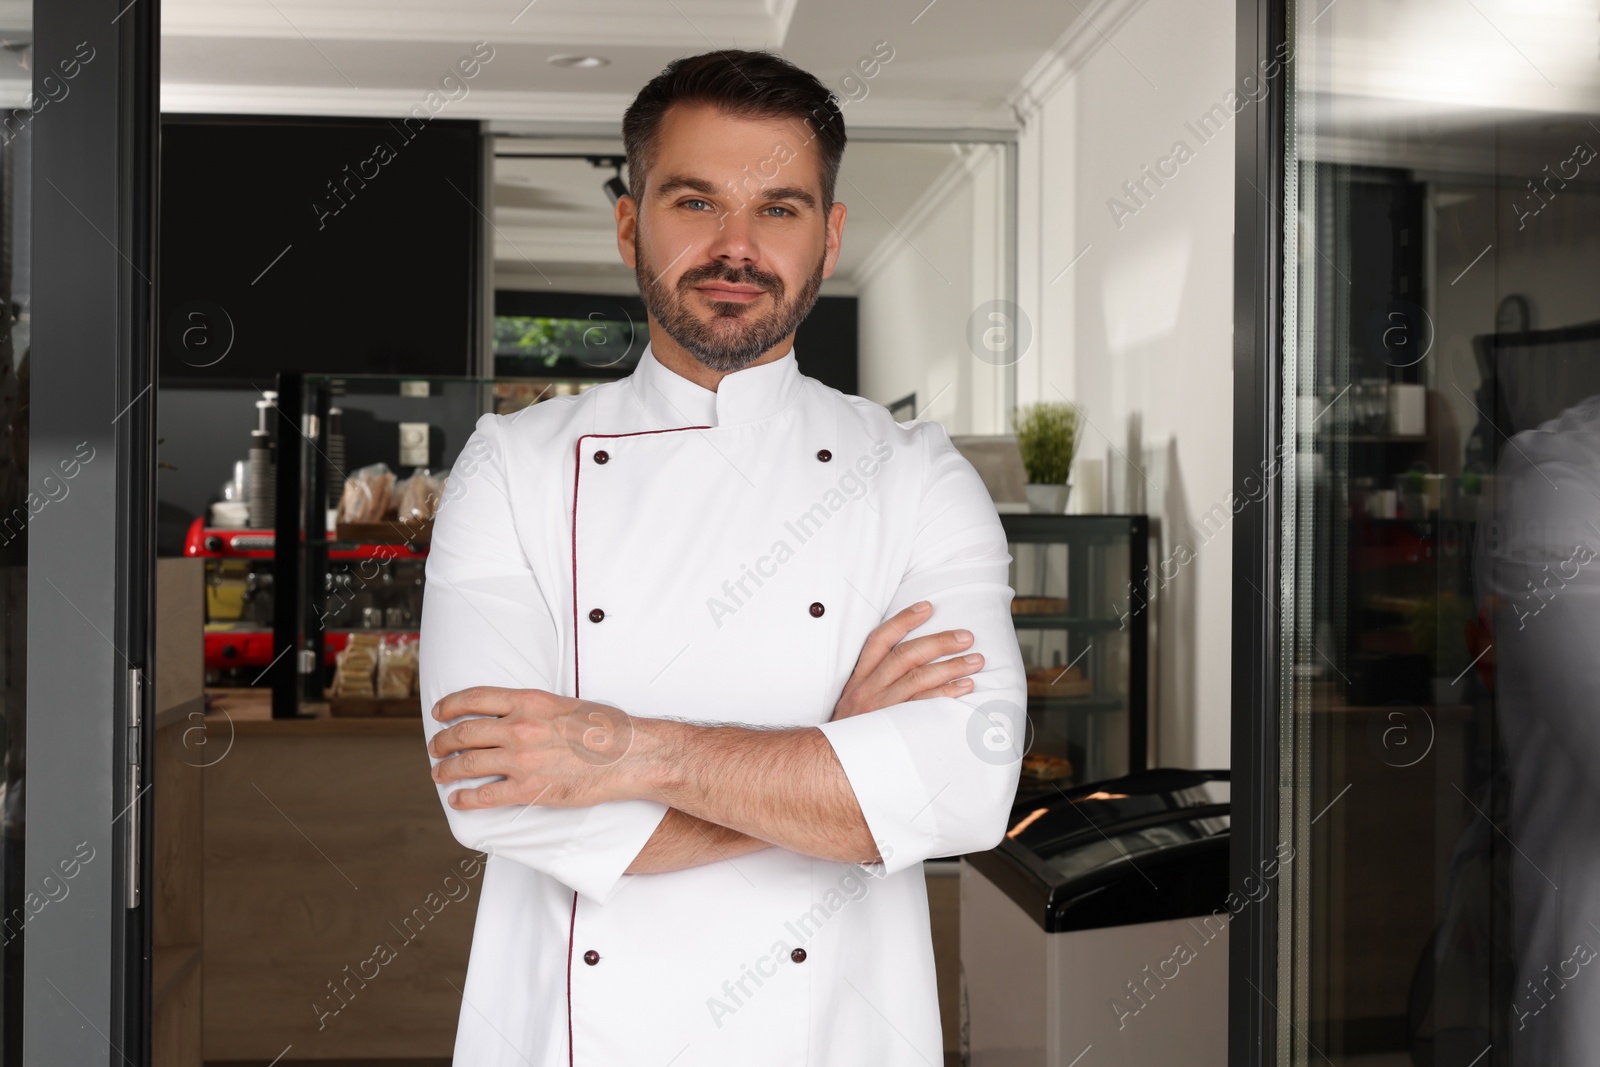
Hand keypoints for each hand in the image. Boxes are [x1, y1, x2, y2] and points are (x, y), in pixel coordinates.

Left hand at [428, 687, 636, 809]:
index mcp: (528, 701)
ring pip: (466, 763)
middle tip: (436, 747)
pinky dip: (464, 798)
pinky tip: (457, 799)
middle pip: (463, 732)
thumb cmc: (606, 728)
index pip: (474, 698)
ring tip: (439, 773)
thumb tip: (516, 716)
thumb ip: (536, 709)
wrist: (629, 755)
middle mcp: (519, 727)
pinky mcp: (529, 789)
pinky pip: (485, 795)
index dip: (450, 706)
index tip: (440, 712)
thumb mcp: (566, 704)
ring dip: (446, 769)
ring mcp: (522, 759)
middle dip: (442, 740)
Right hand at [831, 601, 982, 720]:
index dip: (903, 620)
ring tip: (976, 660)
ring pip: (919, 678)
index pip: (879, 640)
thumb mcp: (852, 702)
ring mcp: (881, 708)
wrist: (829, 764)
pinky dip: (947, 694)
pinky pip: (925, 705)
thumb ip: (874, 682)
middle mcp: (868, 689)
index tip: (927, 607)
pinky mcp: (893, 727)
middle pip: (907, 655)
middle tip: (966, 636)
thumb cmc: (847, 734)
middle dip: (940, 642)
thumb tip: (909, 663)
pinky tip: (965, 687)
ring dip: (951, 667)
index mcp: (859, 678)